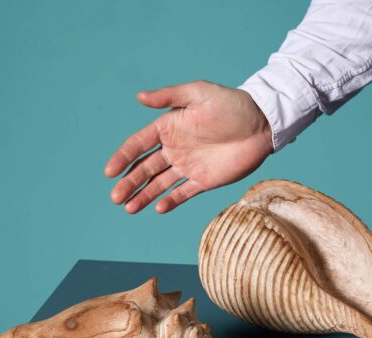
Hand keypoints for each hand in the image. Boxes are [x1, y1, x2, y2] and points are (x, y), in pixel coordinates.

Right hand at [104, 80, 273, 213]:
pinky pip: (183, 194)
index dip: (123, 158)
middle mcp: (174, 149)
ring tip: (128, 209)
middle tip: (115, 198)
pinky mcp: (203, 181)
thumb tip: (139, 96)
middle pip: (145, 169)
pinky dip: (170, 201)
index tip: (110, 172)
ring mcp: (188, 167)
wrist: (261, 124)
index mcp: (168, 128)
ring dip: (143, 196)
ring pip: (159, 184)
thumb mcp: (198, 94)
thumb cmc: (231, 104)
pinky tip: (158, 209)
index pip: (138, 145)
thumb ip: (169, 97)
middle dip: (129, 183)